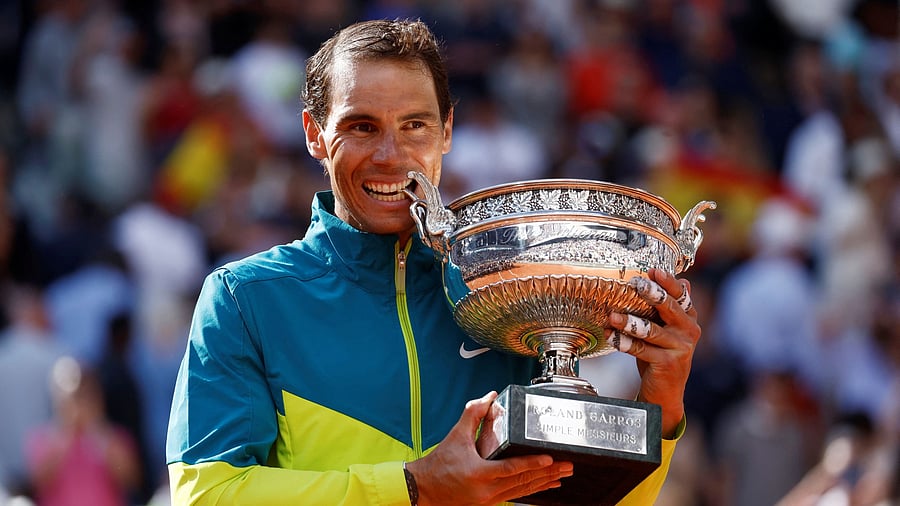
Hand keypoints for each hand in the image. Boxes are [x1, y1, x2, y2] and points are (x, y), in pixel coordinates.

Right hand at [406, 391, 573, 504]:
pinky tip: (544, 486)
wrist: (424, 489)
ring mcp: (489, 500)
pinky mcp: (489, 503)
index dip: (533, 464)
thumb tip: (491, 396)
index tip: (550, 459)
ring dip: (544, 483)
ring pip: (522, 491)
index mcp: (479, 473)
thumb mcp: (456, 435)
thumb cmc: (439, 463)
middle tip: (567, 465)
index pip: (512, 469)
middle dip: (548, 474)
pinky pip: (516, 495)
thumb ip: (473, 414)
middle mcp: (487, 490)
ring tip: (563, 476)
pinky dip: (532, 490)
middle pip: (524, 482)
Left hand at [605, 268, 700, 437]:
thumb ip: (671, 307)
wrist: (666, 390)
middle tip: (635, 284)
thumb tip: (684, 280)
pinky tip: (610, 336)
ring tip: (612, 316)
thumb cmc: (662, 353)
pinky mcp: (667, 363)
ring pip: (651, 330)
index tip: (652, 270)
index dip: (668, 282)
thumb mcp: (668, 329)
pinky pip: (641, 349)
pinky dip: (623, 342)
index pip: (681, 295)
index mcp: (689, 318)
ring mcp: (680, 348)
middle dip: (651, 294)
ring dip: (629, 322)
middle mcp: (689, 331)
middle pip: (669, 308)